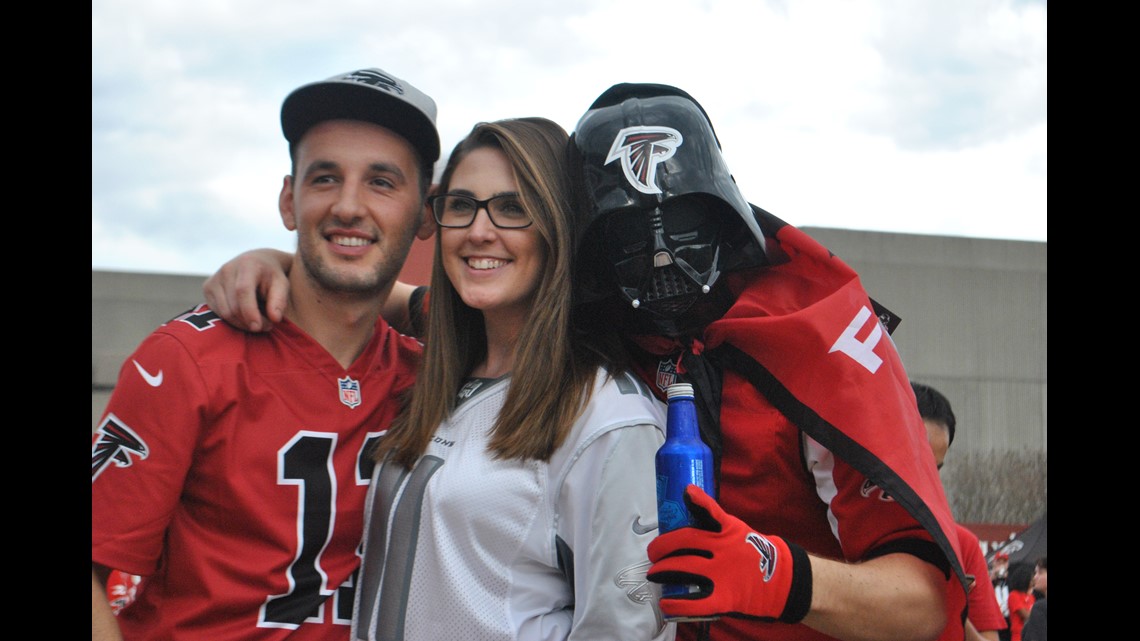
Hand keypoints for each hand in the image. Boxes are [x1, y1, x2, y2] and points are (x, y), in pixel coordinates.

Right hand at [202, 249, 291, 331]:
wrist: (257, 261)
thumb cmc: (272, 276)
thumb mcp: (282, 284)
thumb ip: (280, 300)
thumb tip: (275, 318)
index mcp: (247, 265)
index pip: (243, 291)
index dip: (249, 311)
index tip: (258, 327)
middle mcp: (227, 269)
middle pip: (233, 306)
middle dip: (249, 322)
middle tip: (267, 326)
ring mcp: (214, 278)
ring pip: (224, 312)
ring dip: (241, 323)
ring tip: (258, 321)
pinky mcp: (207, 287)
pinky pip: (217, 312)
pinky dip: (232, 320)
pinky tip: (245, 315)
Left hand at [646, 485, 812, 622]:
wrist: (784, 580)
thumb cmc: (758, 553)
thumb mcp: (739, 530)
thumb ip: (716, 520)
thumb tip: (690, 495)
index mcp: (727, 532)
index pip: (706, 511)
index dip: (694, 501)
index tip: (676, 504)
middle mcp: (723, 550)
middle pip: (684, 542)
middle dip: (661, 546)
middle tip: (652, 552)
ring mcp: (723, 574)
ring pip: (683, 568)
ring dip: (662, 571)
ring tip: (653, 573)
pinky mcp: (725, 598)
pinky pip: (695, 602)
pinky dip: (677, 604)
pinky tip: (666, 603)